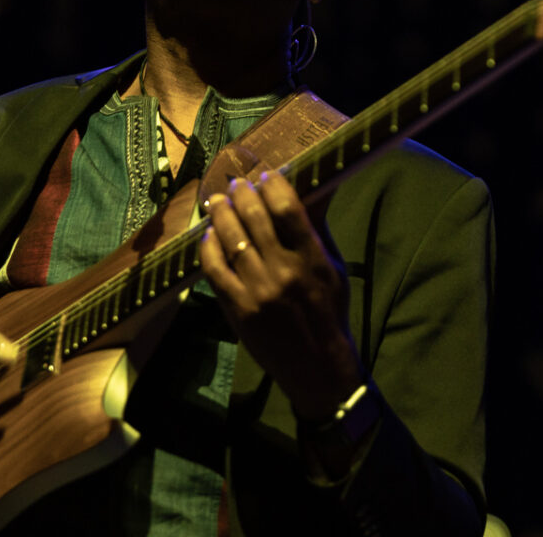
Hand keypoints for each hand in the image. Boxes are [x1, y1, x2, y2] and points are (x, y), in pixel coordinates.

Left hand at [199, 172, 363, 419]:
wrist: (318, 365)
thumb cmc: (329, 311)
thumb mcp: (332, 267)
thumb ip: (317, 229)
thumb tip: (313, 189)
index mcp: (312, 259)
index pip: (288, 208)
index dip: (272, 185)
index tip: (266, 176)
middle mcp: (284, 272)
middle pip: (254, 218)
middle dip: (242, 194)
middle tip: (236, 184)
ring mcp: (258, 291)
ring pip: (231, 239)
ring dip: (221, 214)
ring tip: (218, 201)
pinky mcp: (238, 309)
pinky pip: (215, 270)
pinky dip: (209, 248)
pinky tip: (209, 235)